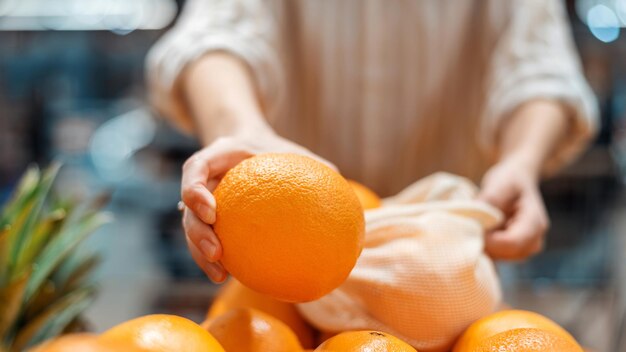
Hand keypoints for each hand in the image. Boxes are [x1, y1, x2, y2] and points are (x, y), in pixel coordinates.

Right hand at [181, 130, 335, 281]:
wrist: (253, 149)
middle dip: (197, 232)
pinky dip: (212, 259)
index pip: (195, 170)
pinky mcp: (206, 221)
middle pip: (188, 208)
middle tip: (216, 251)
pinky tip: (228, 276)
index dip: (195, 190)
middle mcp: (203, 181)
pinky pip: (205, 240)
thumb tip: (350, 193)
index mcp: (218, 157)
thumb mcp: (296, 152)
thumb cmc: (277, 151)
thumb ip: (317, 167)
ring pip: (192, 230)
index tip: (212, 210)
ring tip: (220, 274)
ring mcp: (201, 202)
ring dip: (200, 254)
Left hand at [477, 156, 548, 259]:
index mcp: (535, 223)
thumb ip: (488, 203)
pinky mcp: (515, 252)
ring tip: (479, 224)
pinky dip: (486, 247)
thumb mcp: (499, 183)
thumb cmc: (509, 179)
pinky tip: (480, 232)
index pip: (511, 243)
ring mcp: (526, 249)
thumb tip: (474, 221)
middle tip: (471, 224)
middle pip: (505, 254)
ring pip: (500, 258)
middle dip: (485, 242)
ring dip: (484, 245)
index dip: (489, 239)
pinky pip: (497, 257)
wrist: (517, 180)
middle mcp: (535, 240)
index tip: (474, 225)